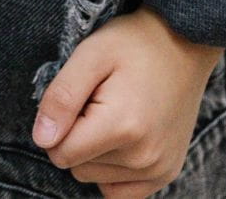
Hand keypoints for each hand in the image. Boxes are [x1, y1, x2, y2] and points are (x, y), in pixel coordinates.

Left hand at [33, 6, 222, 196]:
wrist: (184, 43)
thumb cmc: (133, 44)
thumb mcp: (90, 54)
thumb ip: (62, 97)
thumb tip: (41, 139)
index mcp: (122, 126)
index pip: (61, 153)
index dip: (59, 124)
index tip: (79, 97)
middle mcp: (144, 157)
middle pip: (78, 167)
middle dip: (77, 137)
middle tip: (98, 101)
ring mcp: (159, 169)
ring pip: (97, 179)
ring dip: (96, 152)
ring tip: (114, 113)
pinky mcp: (167, 173)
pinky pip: (120, 192)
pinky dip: (112, 171)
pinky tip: (121, 139)